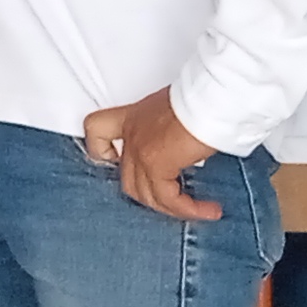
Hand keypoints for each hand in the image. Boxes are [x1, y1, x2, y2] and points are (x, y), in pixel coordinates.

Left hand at [81, 87, 221, 221]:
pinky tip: (207, 210)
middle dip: (154, 195)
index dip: (102, 151)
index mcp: (133, 117)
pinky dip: (187, 209)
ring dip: (173, 208)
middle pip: (127, 178)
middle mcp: (132, 134)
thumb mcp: (176, 112)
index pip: (96, 130)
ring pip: (145, 194)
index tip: (117, 161)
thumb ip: (168, 132)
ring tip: (199, 210)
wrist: (211, 96)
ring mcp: (140, 151)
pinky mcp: (156, 164)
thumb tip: (184, 150)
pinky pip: (167, 198)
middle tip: (179, 198)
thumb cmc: (203, 97)